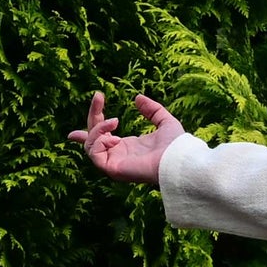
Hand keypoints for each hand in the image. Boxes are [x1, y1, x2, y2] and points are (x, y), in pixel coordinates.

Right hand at [68, 91, 182, 185]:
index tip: (87, 112)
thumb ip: (152, 110)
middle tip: (99, 96)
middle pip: (92, 138)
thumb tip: (138, 98)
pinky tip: (116, 138)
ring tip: (115, 121)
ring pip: (90, 145)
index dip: (89, 129)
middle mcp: (118, 156)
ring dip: (97, 128)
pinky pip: (94, 154)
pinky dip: (100, 141)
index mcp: (128, 147)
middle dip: (92, 116)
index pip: (101, 140)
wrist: (178, 159)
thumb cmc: (176, 146)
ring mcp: (114, 164)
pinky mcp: (113, 169)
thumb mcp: (165, 121)